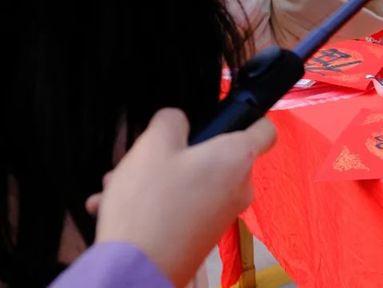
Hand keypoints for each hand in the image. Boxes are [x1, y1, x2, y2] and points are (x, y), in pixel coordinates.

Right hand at [93, 109, 275, 287]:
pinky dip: (155, 203)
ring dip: (157, 178)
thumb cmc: (150, 206)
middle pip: (216, 155)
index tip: (228, 116)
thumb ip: (170, 120)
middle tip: (146, 156)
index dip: (250, 117)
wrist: (137, 270)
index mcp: (236, 158)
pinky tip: (114, 206)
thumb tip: (176, 120)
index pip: (264, 130)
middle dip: (177, 152)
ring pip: (192, 181)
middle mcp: (238, 187)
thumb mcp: (153, 145)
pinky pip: (182, 206)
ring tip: (119, 184)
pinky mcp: (203, 234)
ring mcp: (222, 213)